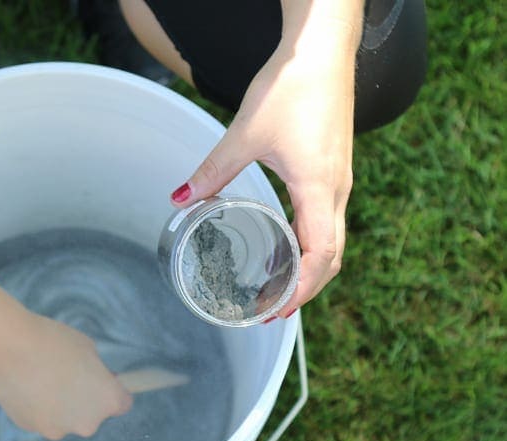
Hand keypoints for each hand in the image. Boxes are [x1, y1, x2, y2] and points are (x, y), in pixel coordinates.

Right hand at [0, 313, 132, 440]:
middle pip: (92, 415)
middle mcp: (87, 423)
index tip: (103, 378)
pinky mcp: (32, 428)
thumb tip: (92, 384)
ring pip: (64, 418)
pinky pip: (41, 417)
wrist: (8, 346)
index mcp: (108, 401)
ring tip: (42, 376)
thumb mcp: (87, 349)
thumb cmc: (51, 341)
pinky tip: (26, 383)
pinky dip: (37, 405)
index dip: (114, 388)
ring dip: (60, 404)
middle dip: (84, 399)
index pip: (123, 403)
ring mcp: (58, 429)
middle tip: (67, 374)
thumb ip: (96, 372)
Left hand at [170, 22, 359, 317]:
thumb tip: (179, 198)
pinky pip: (327, 221)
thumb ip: (212, 171)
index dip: (299, 290)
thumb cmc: (292, 88)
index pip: (319, 256)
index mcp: (319, 189)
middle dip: (304, 289)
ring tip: (277, 290)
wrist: (322, 51)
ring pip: (332, 241)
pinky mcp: (333, 170)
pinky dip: (309, 244)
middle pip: (331, 257)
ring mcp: (338, 181)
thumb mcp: (245, 134)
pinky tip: (284, 248)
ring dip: (308, 270)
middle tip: (272, 312)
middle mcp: (336, 191)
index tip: (275, 311)